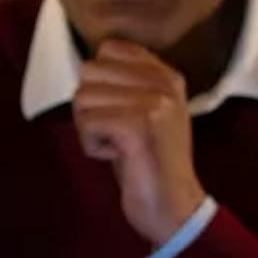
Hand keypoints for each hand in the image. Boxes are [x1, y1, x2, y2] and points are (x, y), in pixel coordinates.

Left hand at [71, 40, 208, 246]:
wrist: (174, 208)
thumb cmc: (149, 164)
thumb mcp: (147, 114)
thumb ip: (127, 85)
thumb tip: (87, 68)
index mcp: (167, 75)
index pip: (110, 48)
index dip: (100, 82)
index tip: (118, 112)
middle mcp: (164, 82)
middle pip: (90, 71)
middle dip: (90, 107)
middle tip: (115, 133)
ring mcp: (153, 102)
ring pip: (83, 96)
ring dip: (89, 128)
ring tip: (117, 146)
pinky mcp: (138, 125)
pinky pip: (87, 121)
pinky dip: (91, 145)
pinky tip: (115, 156)